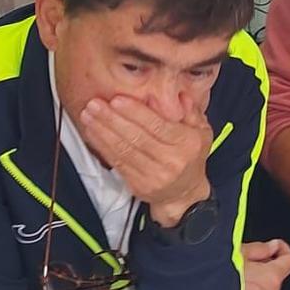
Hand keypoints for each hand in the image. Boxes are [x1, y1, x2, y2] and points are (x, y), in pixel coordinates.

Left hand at [79, 95, 212, 225]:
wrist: (185, 194)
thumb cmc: (190, 158)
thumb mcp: (202, 132)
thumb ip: (191, 111)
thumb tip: (179, 95)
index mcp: (187, 144)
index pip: (158, 126)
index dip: (136, 112)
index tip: (117, 99)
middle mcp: (171, 161)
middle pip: (137, 137)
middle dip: (113, 119)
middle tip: (95, 104)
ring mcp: (154, 175)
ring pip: (124, 150)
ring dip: (103, 131)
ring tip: (88, 116)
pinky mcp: (139, 185)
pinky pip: (118, 163)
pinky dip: (103, 146)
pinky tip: (93, 132)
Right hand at [237, 239, 289, 289]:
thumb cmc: (217, 275)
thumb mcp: (239, 251)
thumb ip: (260, 248)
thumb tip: (270, 247)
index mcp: (272, 278)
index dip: (282, 248)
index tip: (273, 245)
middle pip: (276, 274)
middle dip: (265, 264)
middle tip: (248, 256)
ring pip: (264, 287)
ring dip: (255, 277)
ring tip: (236, 268)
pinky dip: (248, 289)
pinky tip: (232, 282)